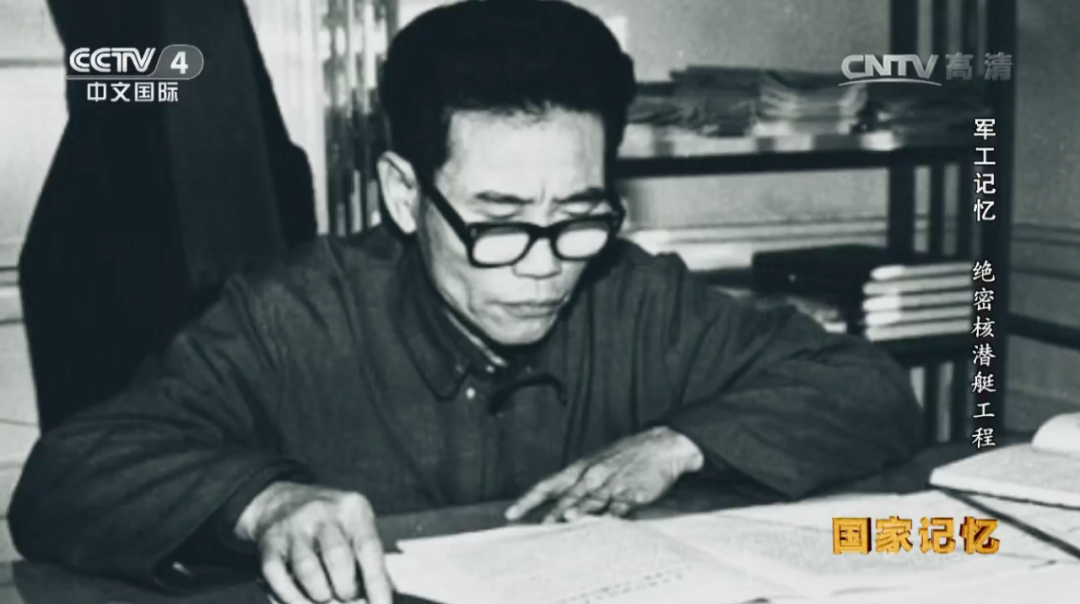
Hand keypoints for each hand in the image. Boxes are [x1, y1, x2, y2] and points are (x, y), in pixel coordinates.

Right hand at [235, 481, 392, 603]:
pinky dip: (292, 597)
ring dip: (320, 594)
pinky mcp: (269, 543)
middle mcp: (323, 513)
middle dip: (346, 588)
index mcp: (353, 509)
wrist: (280, 500)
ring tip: (325, 598)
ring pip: (308, 569)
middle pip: (337, 557)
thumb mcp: (356, 526)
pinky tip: (301, 601)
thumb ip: (368, 559)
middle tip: (348, 597)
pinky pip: (278, 577)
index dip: (376, 583)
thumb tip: (376, 598)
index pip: (368, 548)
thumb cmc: (331, 523)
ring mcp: (294, 526)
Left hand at [505, 426, 703, 523]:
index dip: (528, 499)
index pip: (548, 485)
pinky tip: (596, 527)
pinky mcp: (631, 495)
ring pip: (589, 503)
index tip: (511, 513)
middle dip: (549, 513)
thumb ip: (579, 482)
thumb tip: (559, 502)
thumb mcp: (599, 461)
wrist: (663, 445)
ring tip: (561, 523)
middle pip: (565, 497)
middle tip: (532, 528)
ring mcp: (612, 485)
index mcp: (581, 467)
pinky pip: (616, 510)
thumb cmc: (627, 454)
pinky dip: (605, 518)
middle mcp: (593, 476)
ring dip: (575, 513)